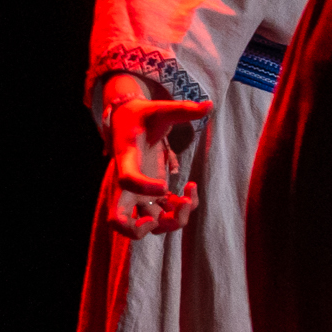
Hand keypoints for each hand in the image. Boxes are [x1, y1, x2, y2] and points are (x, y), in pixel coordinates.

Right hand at [103, 87, 212, 236]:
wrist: (129, 122)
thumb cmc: (142, 116)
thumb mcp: (159, 108)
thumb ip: (182, 109)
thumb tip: (209, 104)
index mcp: (125, 160)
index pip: (125, 181)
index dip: (143, 187)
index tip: (164, 185)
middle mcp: (126, 185)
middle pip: (122, 223)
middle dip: (150, 225)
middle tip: (174, 205)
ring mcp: (138, 194)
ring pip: (146, 227)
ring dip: (172, 221)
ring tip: (188, 197)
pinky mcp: (151, 196)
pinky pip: (163, 215)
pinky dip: (180, 211)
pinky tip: (191, 190)